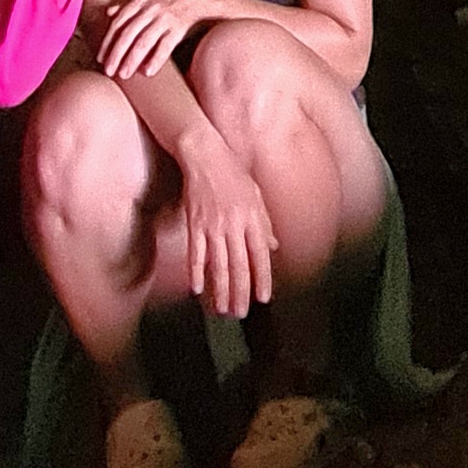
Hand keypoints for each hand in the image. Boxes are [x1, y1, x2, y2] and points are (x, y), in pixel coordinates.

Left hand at [95, 0, 228, 79]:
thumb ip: (128, 3)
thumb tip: (108, 12)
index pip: (118, 23)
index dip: (108, 41)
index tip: (101, 58)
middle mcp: (151, 8)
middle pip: (128, 34)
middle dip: (116, 54)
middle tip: (109, 71)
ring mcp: (165, 18)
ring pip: (143, 42)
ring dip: (131, 60)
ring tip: (124, 75)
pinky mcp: (179, 28)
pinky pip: (164, 47)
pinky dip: (155, 60)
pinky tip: (148, 72)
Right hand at [175, 138, 275, 318]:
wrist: (206, 154)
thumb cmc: (233, 173)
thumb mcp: (255, 195)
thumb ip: (264, 223)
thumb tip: (273, 247)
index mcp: (253, 218)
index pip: (260, 256)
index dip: (262, 278)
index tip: (263, 299)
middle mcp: (235, 224)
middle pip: (239, 266)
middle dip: (240, 293)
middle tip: (240, 313)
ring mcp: (213, 225)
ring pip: (218, 265)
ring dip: (220, 291)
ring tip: (222, 310)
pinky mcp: (194, 223)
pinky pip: (195, 253)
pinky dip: (196, 272)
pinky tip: (196, 290)